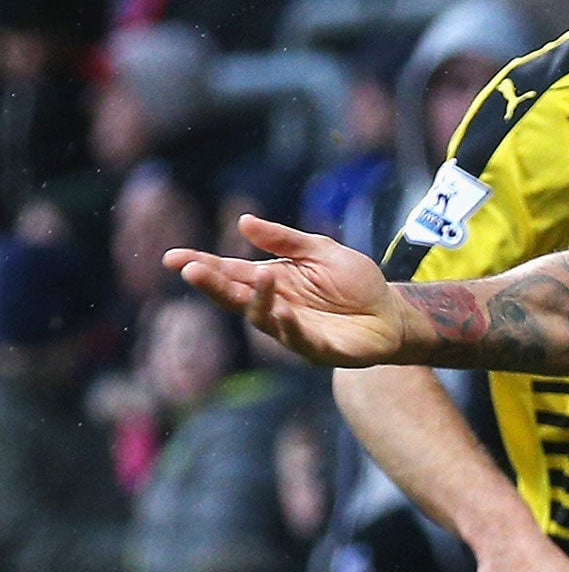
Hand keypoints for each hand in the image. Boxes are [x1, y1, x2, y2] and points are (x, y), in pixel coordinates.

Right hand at [167, 215, 411, 366]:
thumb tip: (243, 222)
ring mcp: (293, 330)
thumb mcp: (321, 250)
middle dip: (213, 284)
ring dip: (256, 300)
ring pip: (262, 318)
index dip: (202, 265)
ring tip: (258, 277)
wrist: (392, 313)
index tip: (172, 258)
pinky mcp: (317, 349)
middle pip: (236, 296)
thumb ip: (285, 240)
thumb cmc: (356, 282)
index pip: (229, 272)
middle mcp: (275, 306)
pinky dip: (289, 325)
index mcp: (271, 280)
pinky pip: (298, 338)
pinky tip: (284, 310)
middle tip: (192, 269)